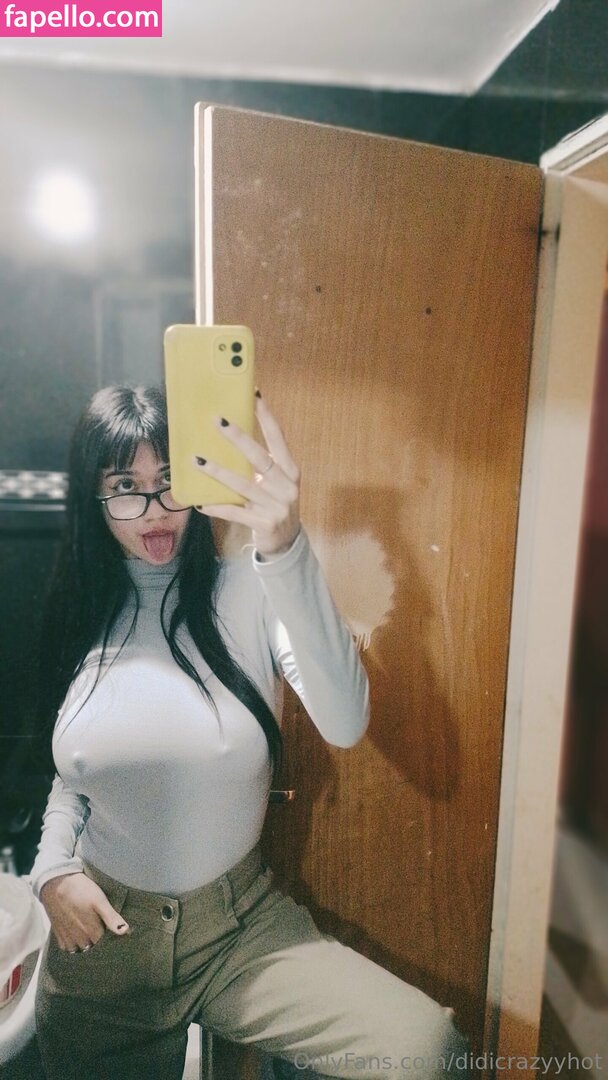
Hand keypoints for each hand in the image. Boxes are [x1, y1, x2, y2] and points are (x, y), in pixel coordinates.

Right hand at [40, 872, 129, 952]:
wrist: (55, 883)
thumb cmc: (80, 890)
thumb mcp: (100, 901)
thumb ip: (112, 918)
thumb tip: (125, 932)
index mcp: (92, 932)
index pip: (105, 945)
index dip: (110, 939)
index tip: (112, 933)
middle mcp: (79, 939)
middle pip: (92, 948)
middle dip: (97, 943)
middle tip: (101, 930)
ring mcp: (67, 938)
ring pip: (79, 949)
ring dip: (85, 945)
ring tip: (89, 934)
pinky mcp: (57, 934)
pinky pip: (67, 947)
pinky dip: (72, 944)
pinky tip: (76, 934)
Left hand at [194, 393, 300, 558]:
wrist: (287, 543)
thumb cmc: (275, 505)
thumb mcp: (275, 484)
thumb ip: (260, 466)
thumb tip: (229, 437)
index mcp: (290, 471)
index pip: (278, 438)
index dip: (266, 417)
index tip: (254, 395)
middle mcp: (286, 486)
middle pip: (260, 458)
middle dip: (238, 438)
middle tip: (216, 421)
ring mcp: (277, 506)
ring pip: (243, 485)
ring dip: (218, 472)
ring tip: (197, 460)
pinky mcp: (265, 524)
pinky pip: (236, 512)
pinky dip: (217, 507)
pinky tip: (200, 502)